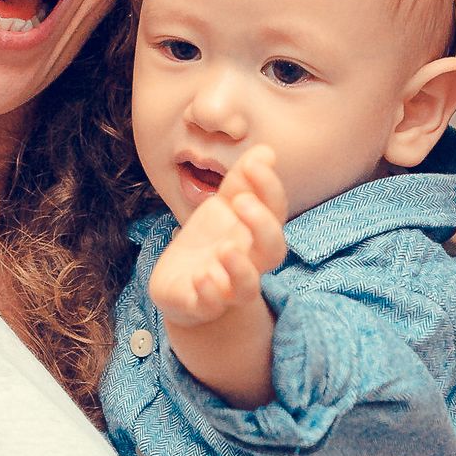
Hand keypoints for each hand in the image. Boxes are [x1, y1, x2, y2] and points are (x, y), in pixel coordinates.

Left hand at [149, 146, 287, 328]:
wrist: (180, 283)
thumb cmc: (209, 241)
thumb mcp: (223, 206)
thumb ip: (243, 181)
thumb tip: (267, 151)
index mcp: (255, 235)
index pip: (275, 212)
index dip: (270, 188)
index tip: (254, 164)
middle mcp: (248, 263)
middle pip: (273, 251)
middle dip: (262, 226)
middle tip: (241, 201)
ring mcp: (226, 287)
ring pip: (247, 288)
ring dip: (240, 269)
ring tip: (226, 248)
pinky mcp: (200, 305)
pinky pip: (209, 305)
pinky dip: (208, 292)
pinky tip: (200, 277)